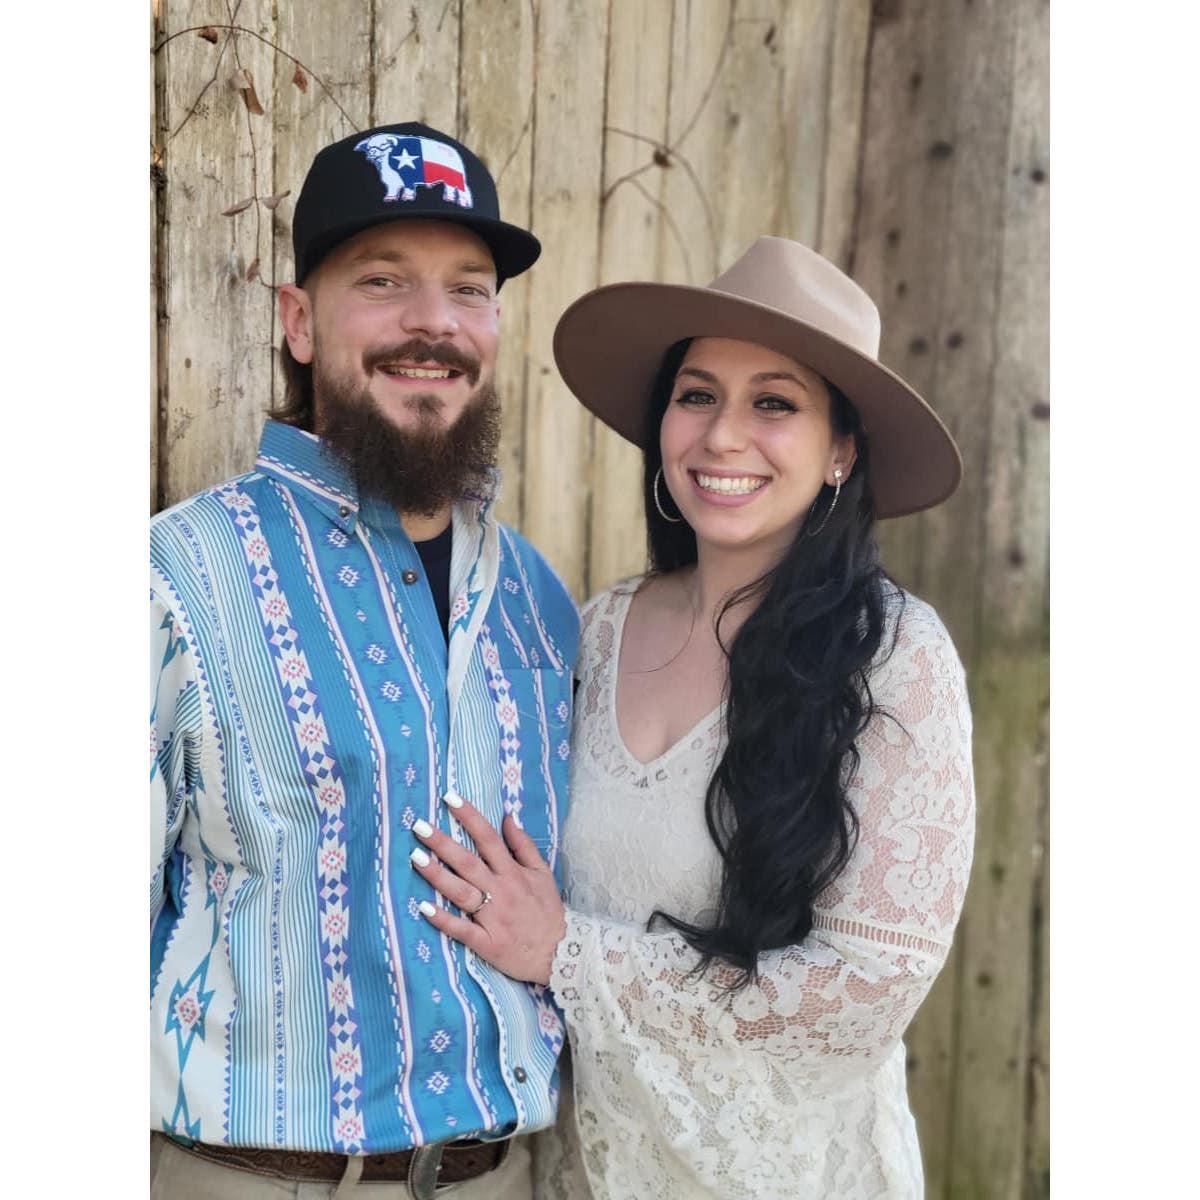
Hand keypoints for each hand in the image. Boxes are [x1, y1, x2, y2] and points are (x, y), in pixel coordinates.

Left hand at [410, 793, 566, 985]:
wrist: (562, 954)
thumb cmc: (548, 912)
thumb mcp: (543, 874)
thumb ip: (524, 845)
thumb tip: (508, 816)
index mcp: (514, 873)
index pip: (489, 838)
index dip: (469, 817)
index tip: (450, 799)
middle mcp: (502, 891)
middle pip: (469, 862)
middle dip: (443, 843)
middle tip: (419, 826)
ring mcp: (493, 917)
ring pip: (461, 892)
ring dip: (438, 875)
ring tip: (415, 858)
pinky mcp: (488, 942)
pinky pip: (462, 930)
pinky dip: (444, 920)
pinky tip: (424, 908)